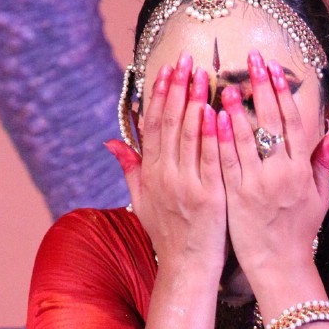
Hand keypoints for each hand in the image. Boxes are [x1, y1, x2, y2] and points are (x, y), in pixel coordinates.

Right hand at [105, 51, 225, 283]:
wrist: (186, 268)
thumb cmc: (168, 235)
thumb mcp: (142, 202)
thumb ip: (130, 168)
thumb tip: (111, 142)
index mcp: (151, 174)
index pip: (153, 126)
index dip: (159, 96)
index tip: (166, 70)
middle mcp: (166, 176)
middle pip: (171, 124)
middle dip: (178, 89)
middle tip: (186, 59)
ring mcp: (187, 186)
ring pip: (190, 137)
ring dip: (196, 103)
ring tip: (204, 75)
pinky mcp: (210, 197)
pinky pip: (211, 160)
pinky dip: (213, 136)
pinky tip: (218, 112)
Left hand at [216, 51, 328, 288]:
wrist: (279, 265)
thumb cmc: (298, 231)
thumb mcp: (319, 196)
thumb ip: (322, 162)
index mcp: (301, 170)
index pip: (292, 122)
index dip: (282, 93)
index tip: (273, 69)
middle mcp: (281, 173)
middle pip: (271, 122)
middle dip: (260, 88)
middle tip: (251, 60)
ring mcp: (258, 184)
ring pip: (246, 138)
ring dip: (236, 107)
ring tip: (225, 83)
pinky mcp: (237, 196)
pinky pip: (228, 162)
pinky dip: (222, 138)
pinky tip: (213, 117)